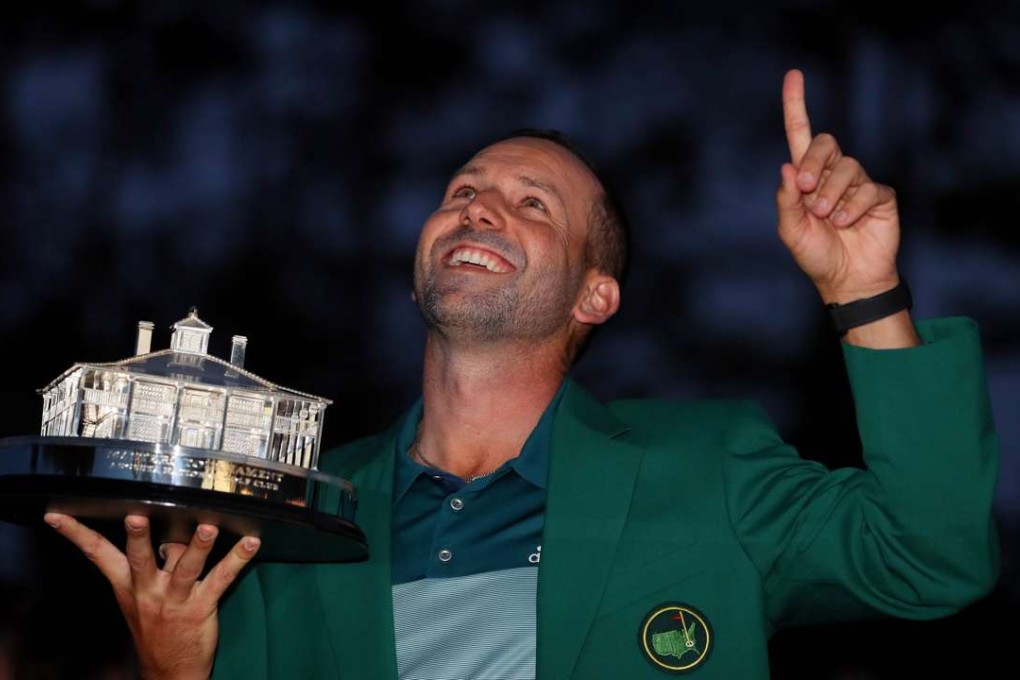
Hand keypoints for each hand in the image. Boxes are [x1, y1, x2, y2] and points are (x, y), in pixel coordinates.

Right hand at [44, 513, 259, 679]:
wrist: (168, 672)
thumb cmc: (155, 628)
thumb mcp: (139, 598)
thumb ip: (149, 565)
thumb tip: (167, 532)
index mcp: (128, 585)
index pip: (97, 554)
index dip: (76, 533)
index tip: (57, 514)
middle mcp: (148, 590)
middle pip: (141, 558)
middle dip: (138, 538)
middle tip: (135, 517)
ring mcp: (175, 599)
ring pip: (186, 567)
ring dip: (198, 545)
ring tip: (207, 527)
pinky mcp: (202, 607)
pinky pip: (222, 578)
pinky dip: (239, 559)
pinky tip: (252, 543)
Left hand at [776, 68, 900, 303]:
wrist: (847, 280)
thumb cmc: (816, 255)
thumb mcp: (791, 230)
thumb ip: (786, 200)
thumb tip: (787, 166)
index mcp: (806, 178)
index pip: (800, 135)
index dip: (796, 105)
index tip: (794, 75)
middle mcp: (832, 174)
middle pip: (825, 142)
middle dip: (814, 163)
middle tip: (806, 191)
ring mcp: (858, 183)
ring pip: (847, 166)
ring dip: (832, 193)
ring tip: (828, 218)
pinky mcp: (880, 195)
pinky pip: (868, 189)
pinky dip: (853, 207)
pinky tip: (847, 224)